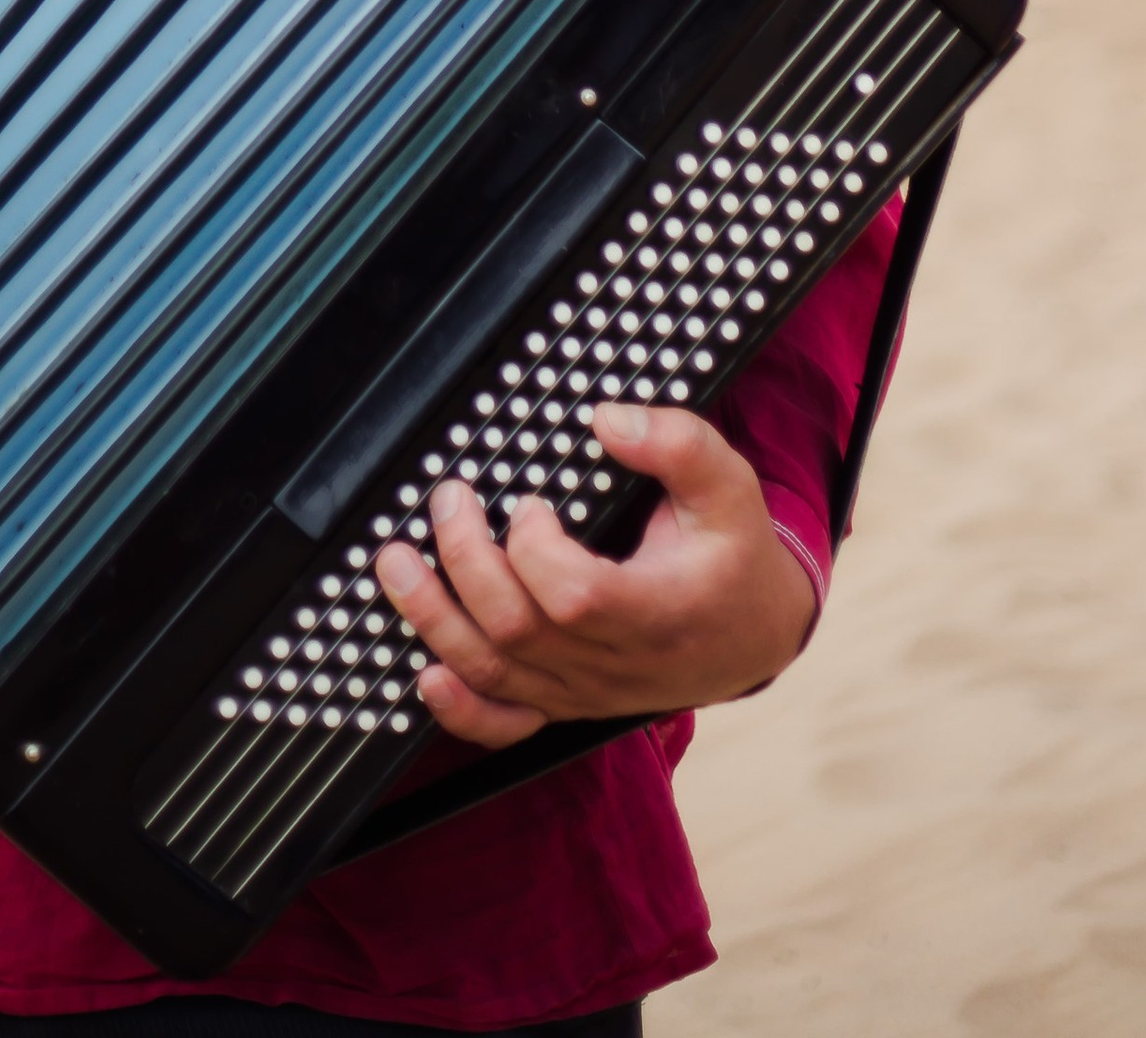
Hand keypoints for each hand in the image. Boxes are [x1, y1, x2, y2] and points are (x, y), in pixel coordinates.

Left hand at [373, 403, 816, 747]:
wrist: (751, 634)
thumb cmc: (732, 553)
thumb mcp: (729, 487)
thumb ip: (679, 445)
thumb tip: (607, 420)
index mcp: (658, 613)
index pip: (575, 597)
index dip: (534, 548)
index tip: (529, 500)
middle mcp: (617, 666)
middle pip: (518, 632)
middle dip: (465, 560)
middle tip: (448, 498)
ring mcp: (587, 693)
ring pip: (497, 674)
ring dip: (433, 619)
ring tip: (394, 563)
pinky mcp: (569, 704)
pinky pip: (507, 725)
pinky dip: (461, 709)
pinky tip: (425, 675)